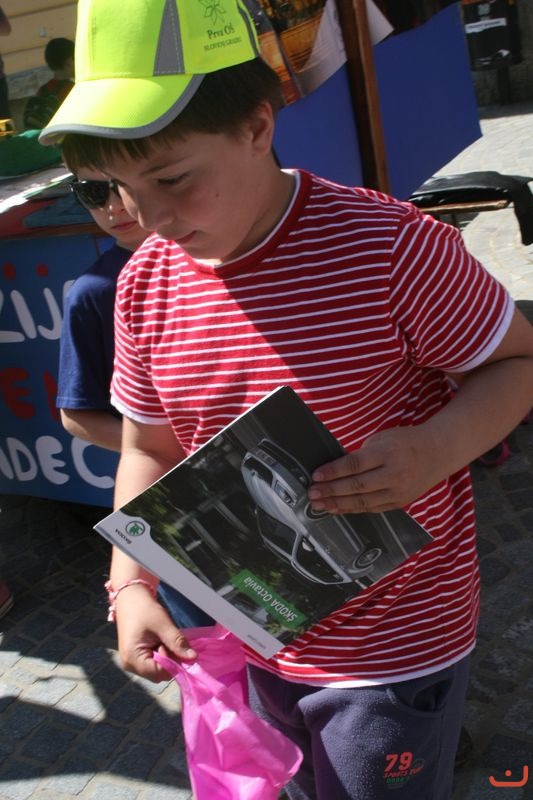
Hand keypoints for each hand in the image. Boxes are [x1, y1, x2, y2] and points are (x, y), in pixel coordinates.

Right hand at [114, 585, 196, 681]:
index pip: (160, 673)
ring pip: (157, 670)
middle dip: (170, 660)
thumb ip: (177, 643)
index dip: (173, 663)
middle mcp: (129, 665)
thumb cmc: (145, 610)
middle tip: (168, 640)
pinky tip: (159, 641)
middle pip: (158, 674)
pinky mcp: (135, 659)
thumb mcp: (163, 625)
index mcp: (132, 658)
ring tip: (162, 639)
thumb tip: (193, 658)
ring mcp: (131, 663)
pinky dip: (160, 655)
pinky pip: (152, 664)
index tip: (177, 647)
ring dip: (165, 657)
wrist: (131, 599)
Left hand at [308, 426, 442, 513]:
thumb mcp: (384, 438)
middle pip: (357, 486)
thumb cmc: (406, 441)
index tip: (316, 476)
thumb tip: (336, 470)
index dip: (334, 471)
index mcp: (388, 453)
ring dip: (338, 504)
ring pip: (363, 502)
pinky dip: (353, 510)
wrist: (439, 452)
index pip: (355, 464)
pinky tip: (337, 508)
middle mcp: (395, 474)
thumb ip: (362, 454)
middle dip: (331, 491)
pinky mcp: (400, 503)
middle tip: (312, 494)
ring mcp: (399, 491)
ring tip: (319, 505)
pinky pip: (372, 509)